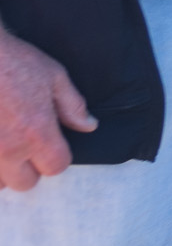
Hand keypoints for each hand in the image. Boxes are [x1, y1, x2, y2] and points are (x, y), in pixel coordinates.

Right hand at [0, 28, 95, 190]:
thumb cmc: (14, 61)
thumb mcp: (54, 76)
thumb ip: (72, 106)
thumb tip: (88, 125)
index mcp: (36, 133)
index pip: (56, 167)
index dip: (57, 157)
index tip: (51, 144)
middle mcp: (8, 149)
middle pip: (25, 183)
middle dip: (29, 169)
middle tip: (26, 146)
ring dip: (3, 170)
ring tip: (5, 145)